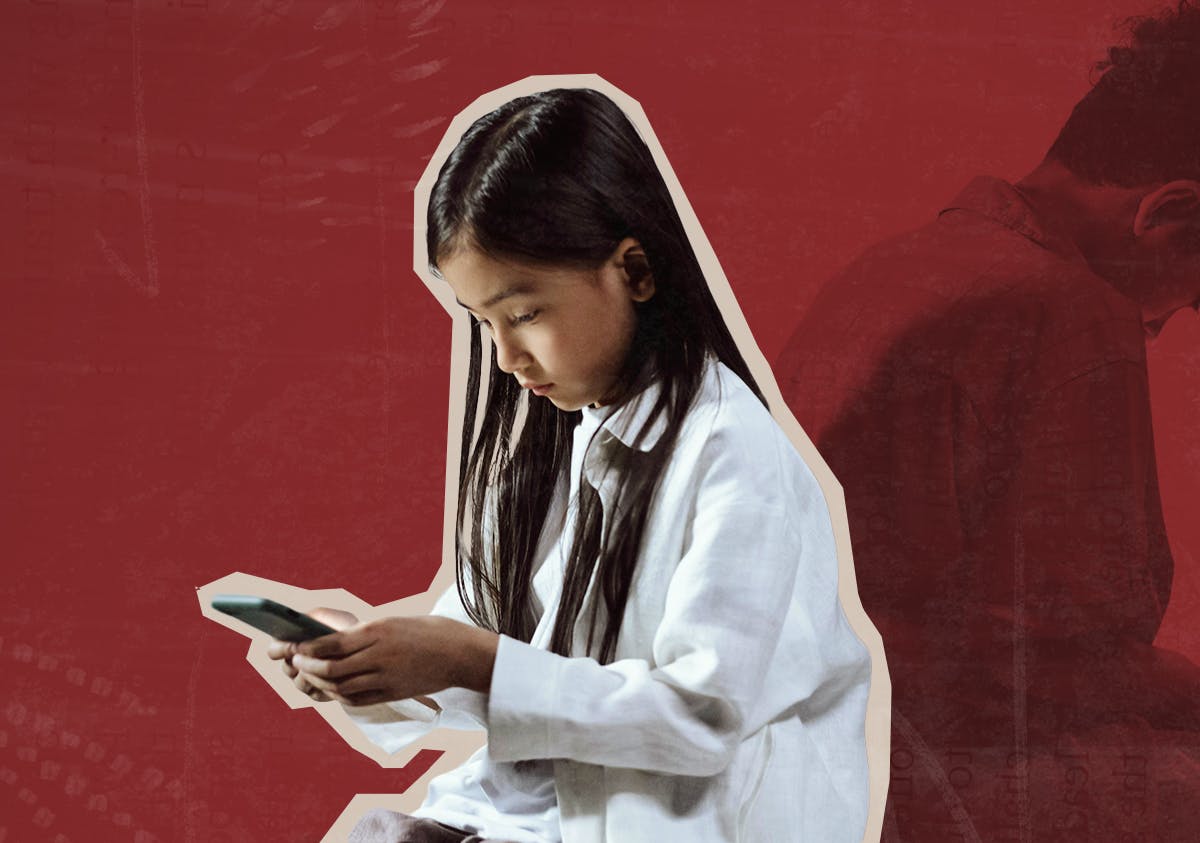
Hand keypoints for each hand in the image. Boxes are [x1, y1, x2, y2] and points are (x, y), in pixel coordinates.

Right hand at [266, 607, 357, 702]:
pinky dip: (324, 685)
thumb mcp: (332, 618)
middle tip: (309, 659)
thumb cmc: (346, 629)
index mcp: (293, 642)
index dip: (279, 649)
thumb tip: (301, 625)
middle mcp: (295, 662)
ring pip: (299, 683)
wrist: (367, 650)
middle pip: (286, 668)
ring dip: (313, 675)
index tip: (292, 646)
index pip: (274, 649)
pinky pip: (315, 693)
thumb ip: (316, 619)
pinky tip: (337, 677)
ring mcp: (305, 678)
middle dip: (297, 664)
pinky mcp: (318, 692)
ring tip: (327, 667)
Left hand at [288, 615, 498, 706]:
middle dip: (309, 668)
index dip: (308, 649)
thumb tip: (327, 642)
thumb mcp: (392, 622)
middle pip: (333, 669)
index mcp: (379, 631)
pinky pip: (358, 699)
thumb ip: (362, 633)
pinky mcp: (393, 693)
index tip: (294, 647)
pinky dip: (340, 695)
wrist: (460, 653)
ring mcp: (387, 677)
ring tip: (310, 676)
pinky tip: (332, 690)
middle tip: (296, 663)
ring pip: (342, 687)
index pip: (333, 643)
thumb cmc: (426, 632)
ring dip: (321, 684)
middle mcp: (381, 655)